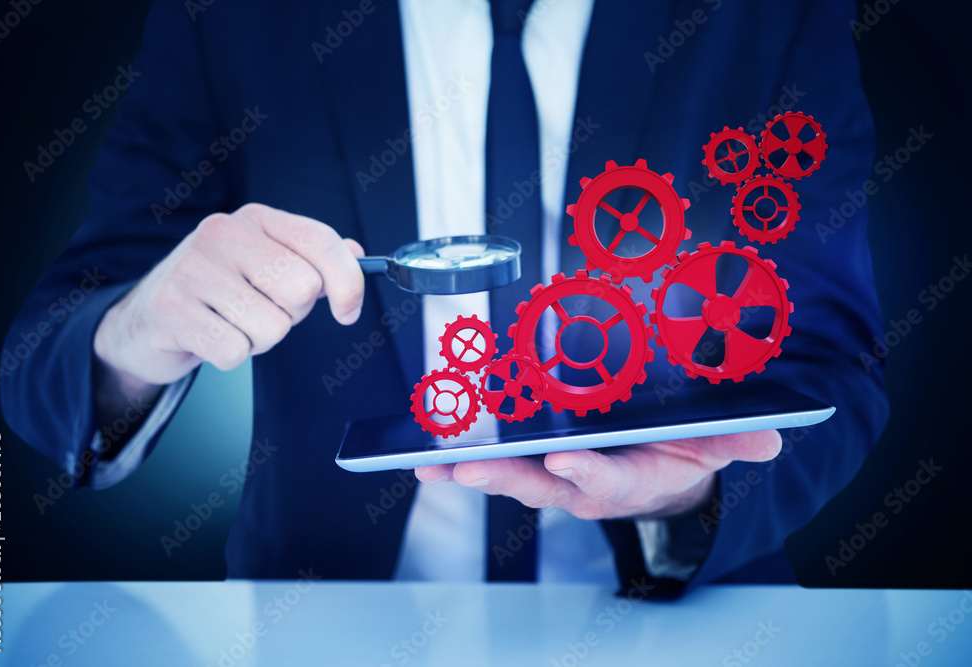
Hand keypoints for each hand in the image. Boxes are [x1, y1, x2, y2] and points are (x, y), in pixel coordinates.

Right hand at [94, 203, 364, 389]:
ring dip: (260, 339)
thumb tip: (359, 256)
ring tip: (232, 323)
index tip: (349, 312)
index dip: (347, 281)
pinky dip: (231, 356)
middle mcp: (222, 234)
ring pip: (273, 328)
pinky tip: (211, 336)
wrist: (146, 318)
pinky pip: (235, 351)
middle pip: (302, 290)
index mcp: (254, 219)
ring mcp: (192, 269)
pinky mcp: (171, 309)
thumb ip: (312, 258)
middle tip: (262, 310)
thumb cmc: (217, 290)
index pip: (320, 241)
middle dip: (292, 315)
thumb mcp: (264, 261)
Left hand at [415, 430, 781, 520]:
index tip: (566, 460)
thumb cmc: (676, 455)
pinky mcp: (534, 465)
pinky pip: (496, 464)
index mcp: (628, 479)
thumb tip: (767, 440)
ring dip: (471, 470)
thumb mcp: (712, 448)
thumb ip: (734, 443)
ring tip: (431, 461)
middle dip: (504, 476)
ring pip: (510, 476)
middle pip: (541, 483)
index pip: (609, 479)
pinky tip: (426, 457)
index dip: (588, 472)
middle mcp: (583, 484)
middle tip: (468, 466)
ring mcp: (554, 478)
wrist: (654, 472)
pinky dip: (461, 461)